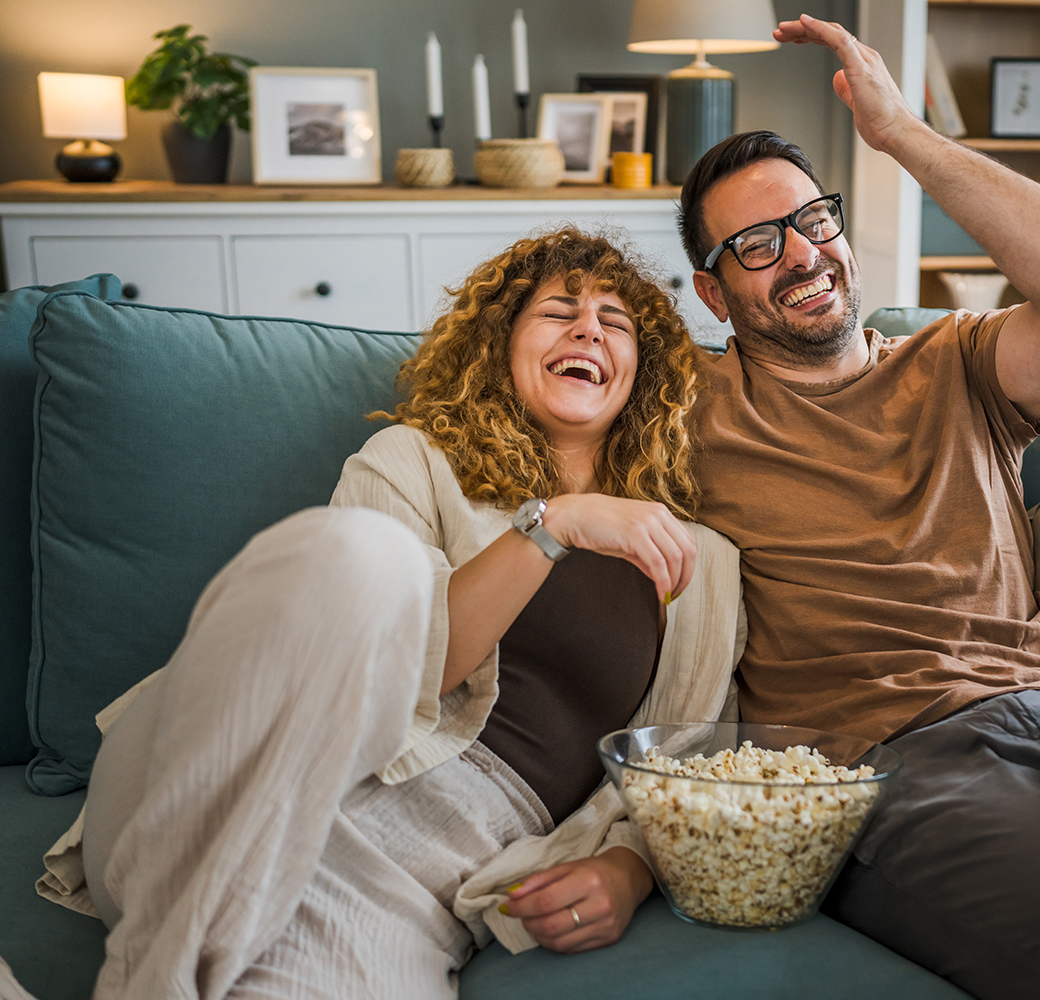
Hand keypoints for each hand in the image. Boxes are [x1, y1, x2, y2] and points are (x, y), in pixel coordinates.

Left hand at [500, 848, 653, 953]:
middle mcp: (600, 905)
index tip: (507, 906)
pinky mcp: (608, 939)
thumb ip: (539, 880)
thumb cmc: (594, 870)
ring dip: (539, 935)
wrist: (629, 879)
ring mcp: (606, 926)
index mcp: (589, 880)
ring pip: (560, 942)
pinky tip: (549, 931)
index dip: (521, 907)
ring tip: (533, 923)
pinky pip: (572, 949)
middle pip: (552, 925)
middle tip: (520, 915)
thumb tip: (512, 895)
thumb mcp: (567, 866)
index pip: (546, 901)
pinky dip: (554, 942)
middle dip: (528, 922)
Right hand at [542, 494, 696, 603]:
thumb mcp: (631, 538)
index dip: (689, 566)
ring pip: (675, 557)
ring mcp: (647, 522)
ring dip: (675, 582)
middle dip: (686, 576)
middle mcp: (658, 514)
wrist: (574, 516)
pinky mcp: (635, 533)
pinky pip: (657, 563)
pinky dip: (663, 581)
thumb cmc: (600, 526)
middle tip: (676, 593)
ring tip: (667, 596)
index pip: (688, 541)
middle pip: (687, 550)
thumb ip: (650, 554)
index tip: (680, 583)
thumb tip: (663, 576)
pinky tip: (660, 593)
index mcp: (660, 512)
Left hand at [774, 14, 915, 152]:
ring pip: (831, 32)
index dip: (811, 36)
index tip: (792, 38)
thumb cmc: (881, 121)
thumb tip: (837, 79)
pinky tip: (804, 23)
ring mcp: (863, 59)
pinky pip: (839, 40)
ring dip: (805, 28)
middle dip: (802, 30)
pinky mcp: (861, 66)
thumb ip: (847, 89)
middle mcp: (863, 56)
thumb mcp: (856, 103)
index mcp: (861, 63)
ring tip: (783, 29)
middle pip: (829, 33)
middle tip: (780, 30)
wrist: (896, 131)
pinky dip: (820, 29)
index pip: (833, 41)